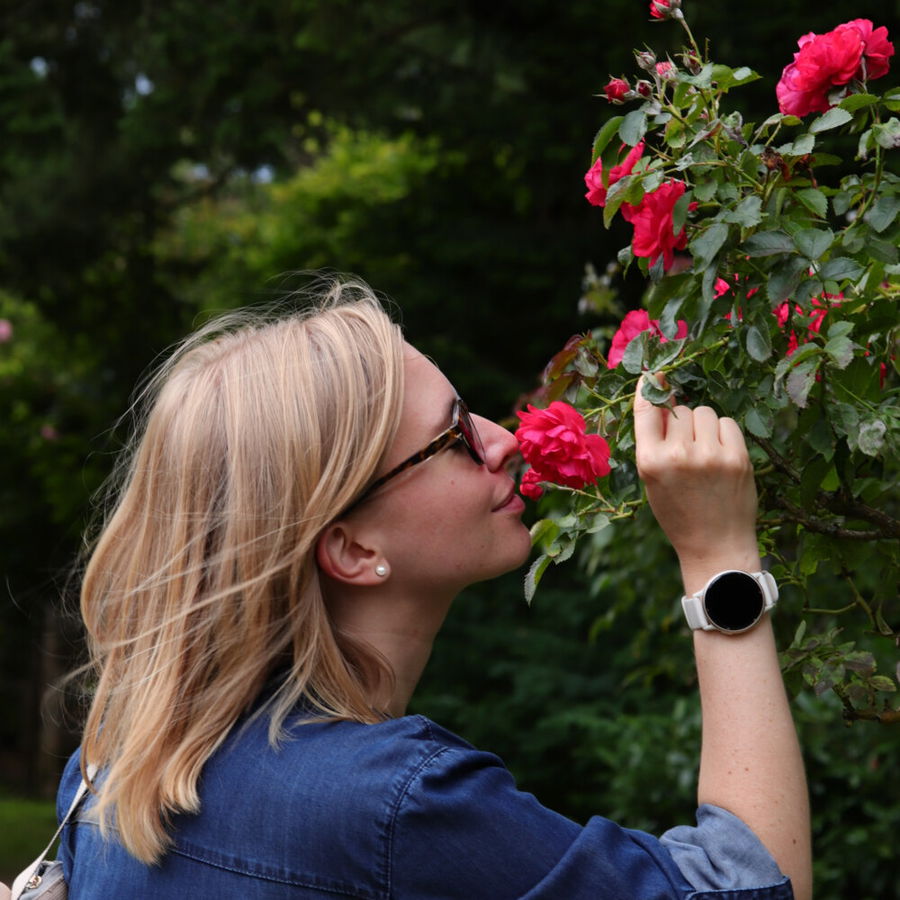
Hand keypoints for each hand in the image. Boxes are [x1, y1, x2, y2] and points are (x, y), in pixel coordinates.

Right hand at [633, 376, 760, 591]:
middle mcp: (679, 455)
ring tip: (703, 452)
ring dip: (701, 425)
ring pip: (702, 412)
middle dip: (679, 423)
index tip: (652, 376)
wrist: (715, 546)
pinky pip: (726, 422)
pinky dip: (722, 432)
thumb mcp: (652, 480)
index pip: (647, 410)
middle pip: (678, 410)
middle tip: (683, 450)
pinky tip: (719, 454)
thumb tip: (661, 394)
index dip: (649, 390)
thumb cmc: (679, 512)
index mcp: (650, 462)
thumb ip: (653, 441)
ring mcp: (711, 455)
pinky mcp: (737, 457)